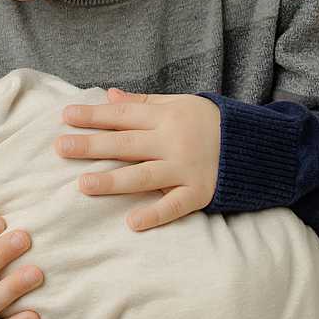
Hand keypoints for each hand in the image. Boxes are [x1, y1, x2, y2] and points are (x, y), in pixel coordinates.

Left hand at [57, 89, 219, 231]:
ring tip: (83, 185)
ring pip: (144, 176)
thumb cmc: (211, 122)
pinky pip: (174, 205)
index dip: (94, 116)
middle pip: (126, 144)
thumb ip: (143, 103)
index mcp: (166, 117)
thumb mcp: (179, 104)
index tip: (65, 117)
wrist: (258, 145)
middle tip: (61, 148)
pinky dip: (155, 214)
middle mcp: (173, 142)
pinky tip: (132, 222)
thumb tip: (109, 96)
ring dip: (113, 182)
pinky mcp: (200, 192)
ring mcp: (186, 169)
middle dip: (92, 145)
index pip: (123, 115)